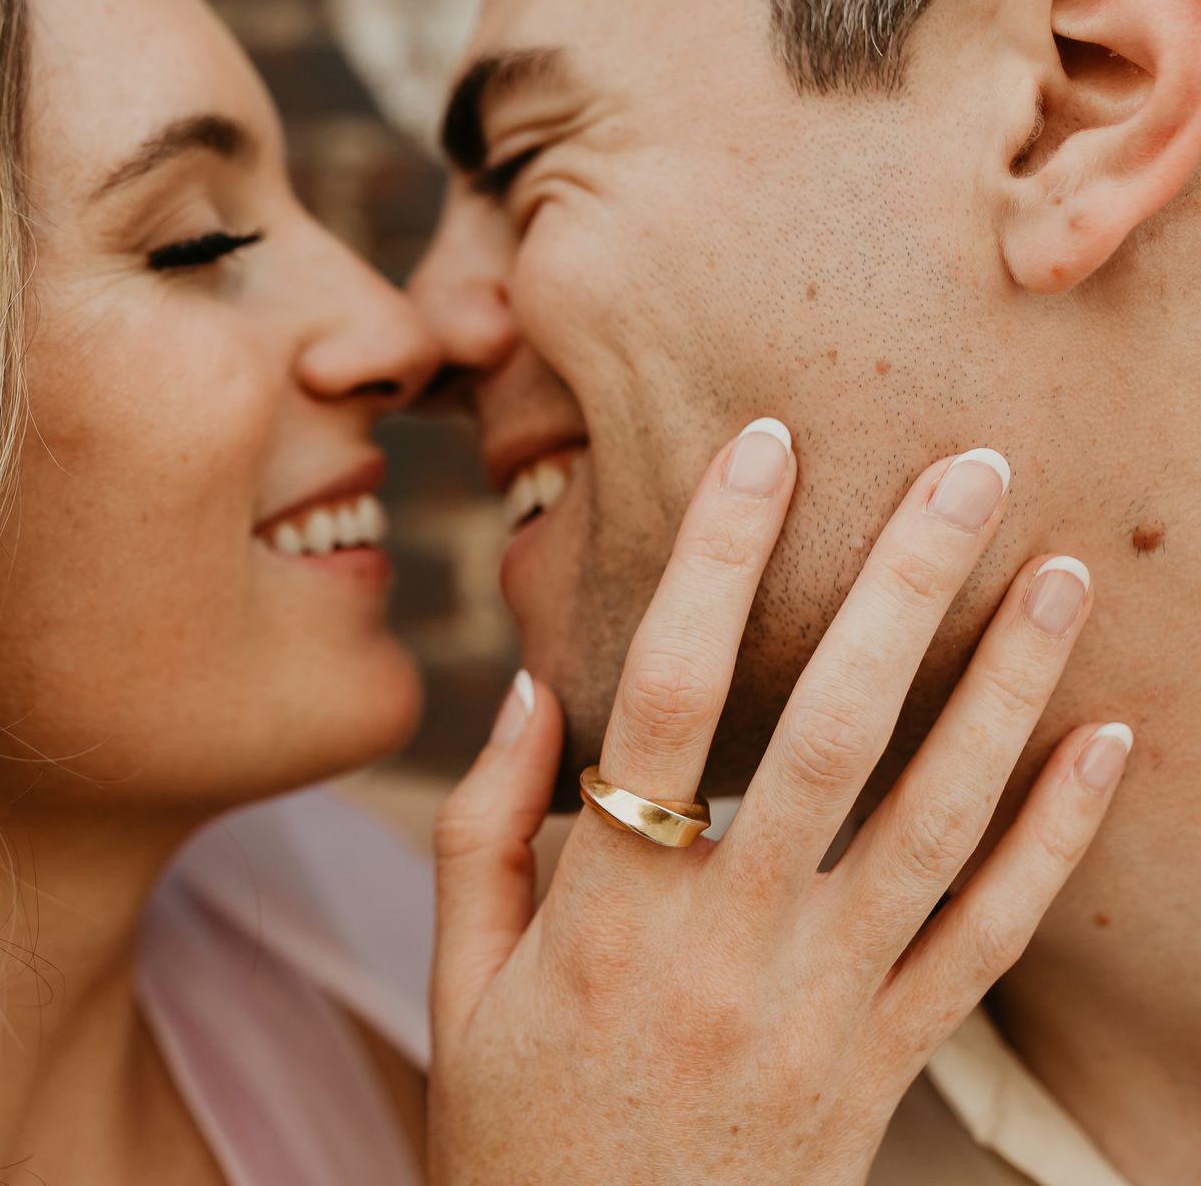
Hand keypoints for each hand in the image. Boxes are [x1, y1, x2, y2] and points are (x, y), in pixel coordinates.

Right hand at [428, 424, 1127, 1184]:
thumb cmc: (515, 1135)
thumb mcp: (460, 988)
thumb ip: (484, 833)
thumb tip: (535, 692)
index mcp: (605, 916)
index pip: (660, 699)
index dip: (711, 562)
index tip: (763, 452)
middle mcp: (728, 949)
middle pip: (826, 735)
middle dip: (901, 589)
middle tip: (970, 468)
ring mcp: (824, 1008)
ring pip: (934, 823)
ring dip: (1004, 691)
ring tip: (1061, 571)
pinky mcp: (889, 1060)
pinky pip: (986, 939)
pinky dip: (1053, 839)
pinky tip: (1108, 746)